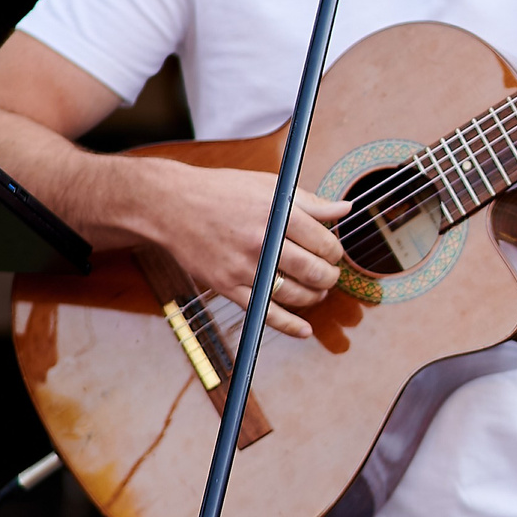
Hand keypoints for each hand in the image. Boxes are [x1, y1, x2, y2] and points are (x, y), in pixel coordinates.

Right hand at [142, 162, 351, 338]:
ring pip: (294, 294)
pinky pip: (264, 311)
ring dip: (314, 297)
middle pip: (314, 271)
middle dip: (329, 277)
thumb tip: (345, 210)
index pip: (324, 243)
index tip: (332, 254)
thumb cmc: (223, 192)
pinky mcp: (226, 285)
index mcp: (278, 212)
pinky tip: (304, 330)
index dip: (335, 253)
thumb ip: (310, 201)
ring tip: (317, 291)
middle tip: (329, 275)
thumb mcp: (270, 186)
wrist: (172, 205)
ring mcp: (243, 266)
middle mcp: (262, 240)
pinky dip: (288, 325)